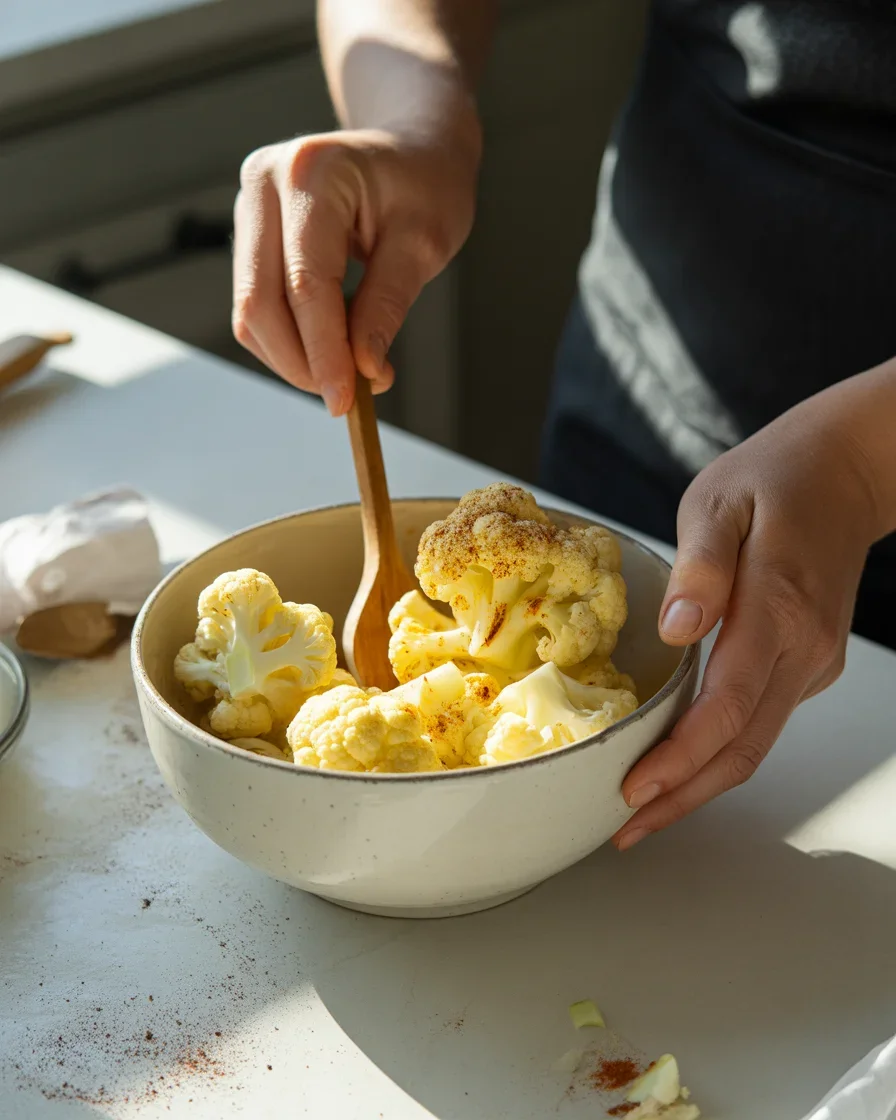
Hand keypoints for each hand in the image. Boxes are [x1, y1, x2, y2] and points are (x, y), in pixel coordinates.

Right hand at [232, 127, 478, 414]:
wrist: (412, 145)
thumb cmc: (427, 184)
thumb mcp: (424, 243)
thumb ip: (388, 306)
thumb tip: (364, 370)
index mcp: (312, 173)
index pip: (306, 282)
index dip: (323, 351)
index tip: (347, 401)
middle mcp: (265, 181)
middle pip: (260, 300)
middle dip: (301, 362)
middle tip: (348, 399)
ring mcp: (250, 204)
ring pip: (250, 309)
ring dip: (293, 357)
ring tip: (348, 373)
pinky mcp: (251, 230)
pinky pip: (256, 302)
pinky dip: (289, 338)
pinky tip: (329, 347)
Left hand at [613, 392, 880, 849]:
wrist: (847, 471)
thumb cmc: (774, 478)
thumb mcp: (720, 502)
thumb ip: (700, 567)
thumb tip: (676, 629)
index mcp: (776, 610)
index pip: (726, 708)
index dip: (680, 759)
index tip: (633, 790)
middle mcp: (803, 649)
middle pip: (743, 749)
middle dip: (683, 797)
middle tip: (625, 830)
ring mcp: (812, 660)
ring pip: (755, 744)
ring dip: (700, 784)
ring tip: (642, 811)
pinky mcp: (809, 661)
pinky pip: (762, 719)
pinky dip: (719, 751)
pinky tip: (679, 759)